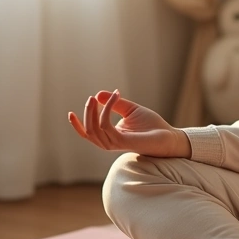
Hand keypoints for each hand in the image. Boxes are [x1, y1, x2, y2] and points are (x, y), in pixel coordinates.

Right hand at [68, 90, 189, 157]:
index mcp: (110, 136)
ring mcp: (116, 143)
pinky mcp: (124, 142)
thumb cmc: (152, 125)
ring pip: (94, 130)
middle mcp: (111, 142)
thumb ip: (115, 104)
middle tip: (91, 98)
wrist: (169, 135)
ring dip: (93, 112)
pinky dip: (107, 111)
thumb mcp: (131, 110)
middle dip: (87, 114)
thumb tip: (99, 94)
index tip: (70, 113)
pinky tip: (115, 97)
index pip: (89, 134)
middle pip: (89, 131)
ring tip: (95, 98)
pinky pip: (107, 127)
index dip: (77, 126)